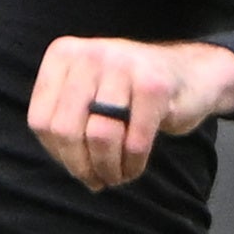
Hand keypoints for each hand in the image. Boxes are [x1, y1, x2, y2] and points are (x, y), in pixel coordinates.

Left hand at [25, 33, 233, 189]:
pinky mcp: (155, 84)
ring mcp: (123, 64)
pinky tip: (134, 166)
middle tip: (98, 179)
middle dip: (81, 166)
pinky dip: (133, 164)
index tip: (78, 165)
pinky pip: (134, 142)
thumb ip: (67, 122)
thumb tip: (69, 166)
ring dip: (108, 168)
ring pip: (99, 137)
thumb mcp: (88, 96)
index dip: (58, 154)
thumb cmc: (132, 94)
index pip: (41, 120)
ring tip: (117, 175)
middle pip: (66, 130)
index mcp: (64, 55)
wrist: (191, 74)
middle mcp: (90, 53)